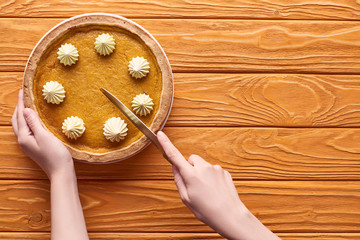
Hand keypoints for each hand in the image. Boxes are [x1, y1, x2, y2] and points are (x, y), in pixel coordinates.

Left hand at [11, 90, 73, 180]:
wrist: (61, 171)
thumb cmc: (54, 154)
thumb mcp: (44, 136)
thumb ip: (34, 123)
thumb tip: (25, 110)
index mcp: (24, 137)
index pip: (20, 116)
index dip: (21, 102)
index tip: (22, 90)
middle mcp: (23, 140)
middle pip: (17, 120)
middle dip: (19, 107)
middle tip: (23, 95)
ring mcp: (28, 144)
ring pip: (21, 125)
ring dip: (23, 114)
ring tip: (28, 104)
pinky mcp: (34, 146)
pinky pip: (27, 130)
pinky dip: (28, 121)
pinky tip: (35, 119)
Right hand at [157, 131, 279, 239]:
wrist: (230, 215)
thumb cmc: (206, 210)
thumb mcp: (186, 199)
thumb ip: (179, 180)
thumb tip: (175, 167)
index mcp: (191, 175)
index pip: (174, 156)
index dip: (166, 144)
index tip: (160, 134)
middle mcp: (203, 168)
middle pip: (191, 160)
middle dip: (190, 168)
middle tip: (193, 185)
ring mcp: (215, 168)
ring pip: (203, 166)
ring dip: (202, 174)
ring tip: (206, 191)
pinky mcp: (224, 171)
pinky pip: (213, 171)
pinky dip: (212, 178)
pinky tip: (215, 191)